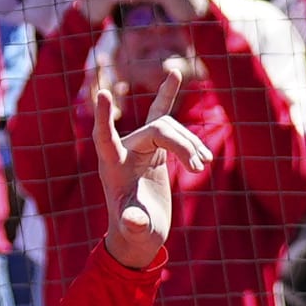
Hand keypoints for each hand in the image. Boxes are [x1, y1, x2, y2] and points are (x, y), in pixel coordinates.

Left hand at [94, 72, 210, 268]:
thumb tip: (134, 222)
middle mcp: (124, 150)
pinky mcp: (154, 146)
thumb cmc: (136, 231)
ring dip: (190, 142)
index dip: (104, 117)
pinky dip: (167, 95)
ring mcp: (139, 146)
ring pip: (168, 126)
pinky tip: (173, 74)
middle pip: (157, 129)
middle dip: (182, 143)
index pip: (104, 137)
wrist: (141, 231)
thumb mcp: (137, 230)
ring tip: (202, 163)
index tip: (102, 93)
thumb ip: (134, 224)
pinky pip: (160, 114)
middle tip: (199, 166)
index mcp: (112, 167)